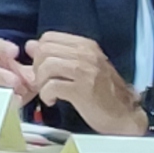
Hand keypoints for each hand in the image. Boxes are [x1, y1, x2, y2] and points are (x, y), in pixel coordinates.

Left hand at [15, 33, 145, 136]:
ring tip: (48, 92)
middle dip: (37, 68)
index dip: (40, 54)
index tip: (45, 69)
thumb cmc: (103, 92)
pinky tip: (53, 101)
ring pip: (46, 66)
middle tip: (44, 83)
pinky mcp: (82, 90)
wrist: (123, 115)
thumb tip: (30, 45)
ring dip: (41, 82)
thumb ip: (58, 55)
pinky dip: (46, 95)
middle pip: (44, 50)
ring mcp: (85, 71)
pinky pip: (51, 86)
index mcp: (86, 45)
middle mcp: (86, 54)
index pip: (48, 38)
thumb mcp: (83, 67)